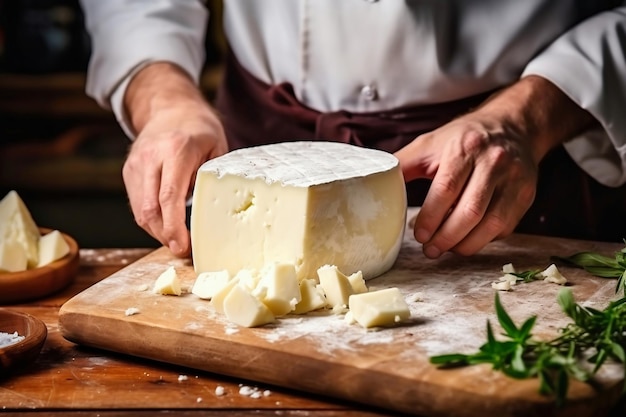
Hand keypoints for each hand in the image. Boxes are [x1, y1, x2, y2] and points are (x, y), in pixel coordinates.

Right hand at [122, 63, 227, 256]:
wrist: (170, 108)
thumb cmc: (200, 130)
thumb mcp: (217, 148)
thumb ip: (212, 178)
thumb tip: (212, 213)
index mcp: (176, 150)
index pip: (169, 196)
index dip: (174, 226)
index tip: (182, 246)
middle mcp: (151, 157)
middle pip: (149, 209)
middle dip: (164, 236)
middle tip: (182, 250)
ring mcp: (136, 164)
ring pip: (139, 210)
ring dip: (157, 231)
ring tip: (176, 240)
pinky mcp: (128, 171)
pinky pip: (136, 204)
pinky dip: (151, 219)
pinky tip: (166, 225)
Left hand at [395, 76, 594, 257]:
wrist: (513, 126)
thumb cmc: (463, 139)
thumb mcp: (430, 144)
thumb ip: (403, 164)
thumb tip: (371, 182)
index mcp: (466, 147)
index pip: (447, 189)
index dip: (431, 217)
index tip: (418, 235)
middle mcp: (494, 162)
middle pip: (471, 211)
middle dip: (446, 237)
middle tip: (430, 250)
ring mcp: (515, 179)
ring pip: (491, 224)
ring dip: (465, 245)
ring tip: (445, 249)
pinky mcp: (527, 195)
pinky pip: (505, 227)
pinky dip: (484, 240)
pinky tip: (466, 239)